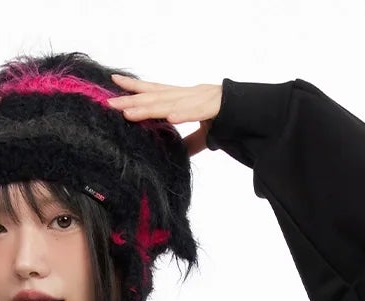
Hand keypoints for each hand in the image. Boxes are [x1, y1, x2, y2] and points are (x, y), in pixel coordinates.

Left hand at [104, 74, 222, 154]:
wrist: (255, 111)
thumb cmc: (229, 119)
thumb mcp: (204, 134)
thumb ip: (190, 142)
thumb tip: (178, 154)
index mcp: (185, 98)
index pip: (155, 90)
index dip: (135, 87)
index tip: (114, 84)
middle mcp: (189, 94)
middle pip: (156, 95)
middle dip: (132, 99)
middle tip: (109, 102)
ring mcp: (201, 100)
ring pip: (170, 102)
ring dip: (149, 108)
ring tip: (129, 113)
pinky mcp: (215, 108)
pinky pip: (196, 112)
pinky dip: (183, 113)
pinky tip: (169, 117)